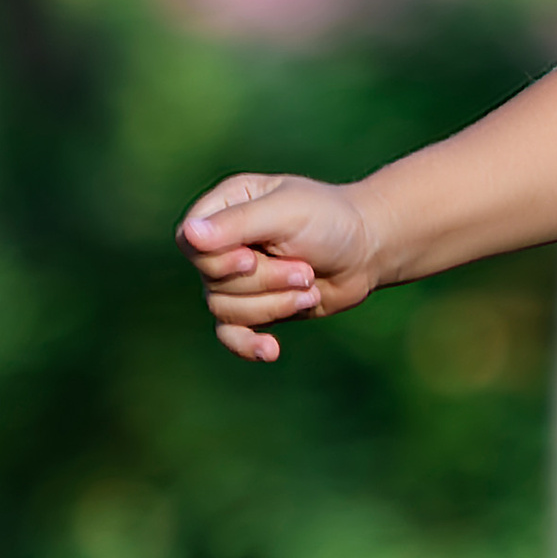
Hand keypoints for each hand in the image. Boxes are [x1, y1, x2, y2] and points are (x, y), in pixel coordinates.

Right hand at [176, 170, 378, 362]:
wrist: (368, 250)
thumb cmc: (330, 220)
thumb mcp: (287, 212)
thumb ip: (238, 223)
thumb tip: (188, 235)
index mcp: (226, 206)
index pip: (189, 241)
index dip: (216, 260)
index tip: (251, 259)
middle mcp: (224, 242)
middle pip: (212, 280)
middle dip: (264, 281)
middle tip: (305, 269)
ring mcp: (236, 277)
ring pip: (224, 309)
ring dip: (274, 304)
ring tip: (310, 287)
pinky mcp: (254, 306)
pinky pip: (231, 334)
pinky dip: (248, 344)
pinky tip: (271, 350)